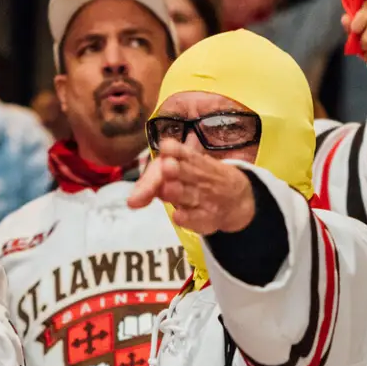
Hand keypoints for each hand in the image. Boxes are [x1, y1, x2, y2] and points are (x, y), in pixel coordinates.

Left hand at [126, 139, 257, 234]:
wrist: (235, 199)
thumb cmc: (194, 182)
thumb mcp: (174, 175)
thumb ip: (150, 184)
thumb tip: (131, 201)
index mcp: (193, 161)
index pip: (186, 153)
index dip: (176, 150)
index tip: (166, 147)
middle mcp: (200, 177)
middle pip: (188, 173)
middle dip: (176, 170)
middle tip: (167, 166)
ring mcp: (206, 198)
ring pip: (191, 195)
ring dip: (179, 192)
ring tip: (167, 190)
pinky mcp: (209, 219)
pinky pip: (198, 218)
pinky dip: (188, 218)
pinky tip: (178, 216)